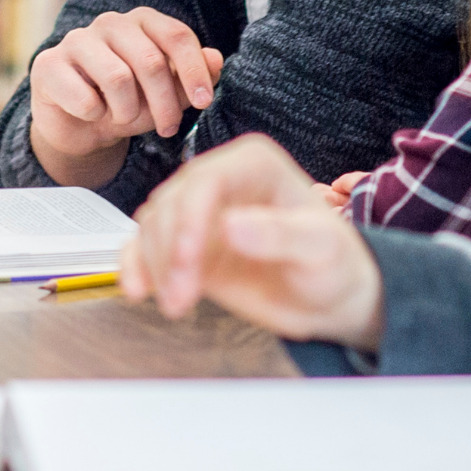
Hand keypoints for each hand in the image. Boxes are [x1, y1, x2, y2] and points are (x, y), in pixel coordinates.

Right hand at [28, 8, 223, 186]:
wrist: (78, 123)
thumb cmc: (128, 102)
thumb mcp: (166, 95)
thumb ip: (191, 76)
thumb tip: (215, 59)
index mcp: (141, 21)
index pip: (176, 36)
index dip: (194, 71)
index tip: (204, 102)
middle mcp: (108, 23)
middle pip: (151, 61)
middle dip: (165, 104)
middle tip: (167, 128)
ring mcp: (75, 40)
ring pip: (118, 78)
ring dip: (128, 112)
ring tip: (125, 119)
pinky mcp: (47, 65)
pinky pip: (85, 98)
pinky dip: (95, 116)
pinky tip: (91, 114)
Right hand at [121, 133, 385, 349]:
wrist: (327, 298)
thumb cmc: (334, 266)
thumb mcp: (321, 250)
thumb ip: (281, 235)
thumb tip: (230, 226)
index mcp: (253, 163)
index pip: (205, 180)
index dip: (188, 220)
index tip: (187, 264)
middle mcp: (219, 177)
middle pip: (172, 202)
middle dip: (169, 252)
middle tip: (180, 300)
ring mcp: (197, 208)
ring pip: (153, 223)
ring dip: (155, 264)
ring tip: (175, 306)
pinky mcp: (184, 239)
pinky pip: (145, 242)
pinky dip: (135, 263)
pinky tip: (137, 289)